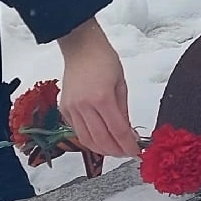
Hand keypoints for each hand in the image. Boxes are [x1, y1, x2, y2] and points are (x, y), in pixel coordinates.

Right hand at [56, 19, 136, 160]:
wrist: (81, 48)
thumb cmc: (104, 60)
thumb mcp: (121, 85)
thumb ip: (124, 112)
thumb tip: (128, 133)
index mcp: (103, 98)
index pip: (118, 131)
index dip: (128, 146)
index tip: (136, 152)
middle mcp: (84, 106)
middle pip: (101, 140)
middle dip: (116, 151)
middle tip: (126, 152)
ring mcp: (72, 108)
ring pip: (86, 140)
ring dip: (102, 149)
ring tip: (113, 149)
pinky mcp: (64, 109)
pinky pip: (77, 131)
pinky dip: (89, 139)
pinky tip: (99, 138)